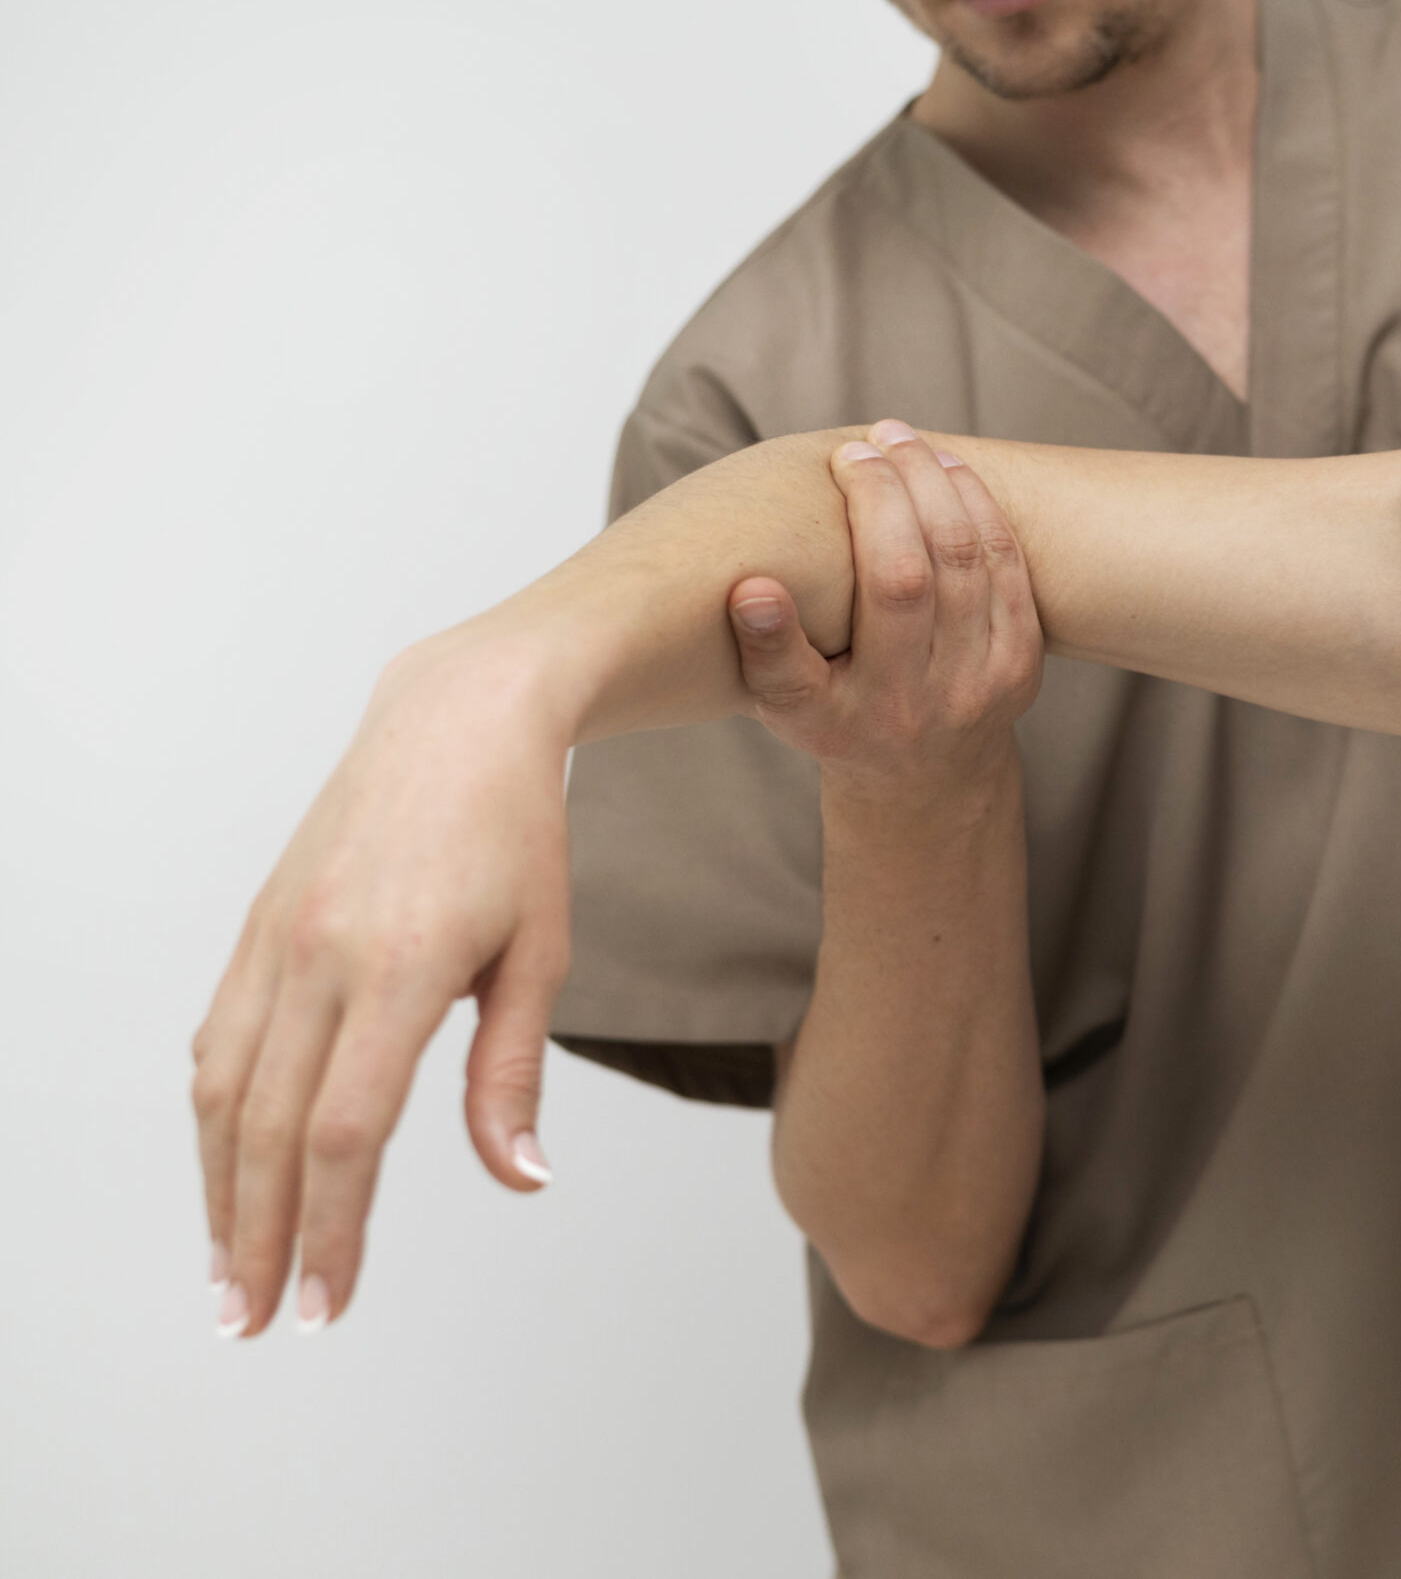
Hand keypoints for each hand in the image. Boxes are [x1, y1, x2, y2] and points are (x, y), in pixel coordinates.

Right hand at [192, 636, 572, 1338]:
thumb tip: (522, 1178)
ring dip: (221, 1191)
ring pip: (225, 1092)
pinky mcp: (258, 928)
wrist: (457, 720)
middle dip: (261, 1238)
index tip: (329, 1303)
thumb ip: (511, 1071)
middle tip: (257, 1322)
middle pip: (271, 1130)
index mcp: (398, 968)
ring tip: (230, 1272)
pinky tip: (229, 1170)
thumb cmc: (518, 835)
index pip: (346, 1132)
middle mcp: (319, 956)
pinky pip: (220, 1040)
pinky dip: (217, 1117)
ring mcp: (277, 939)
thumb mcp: (541, 951)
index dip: (331, 1228)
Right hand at [727, 419, 1041, 794]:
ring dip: (935, 486)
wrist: (926, 779)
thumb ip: (767, 653)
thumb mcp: (789, 707)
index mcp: (851, 718)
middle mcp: (920, 704)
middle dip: (885, 495)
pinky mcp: (1022, 661)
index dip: (805, 595)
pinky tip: (946, 468)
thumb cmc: (838, 721)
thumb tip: (750, 587)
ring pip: (966, 560)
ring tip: (898, 441)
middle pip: (909, 580)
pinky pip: (1007, 565)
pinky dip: (978, 507)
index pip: (827, 650)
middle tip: (856, 447)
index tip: (790, 526)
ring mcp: (982, 682)